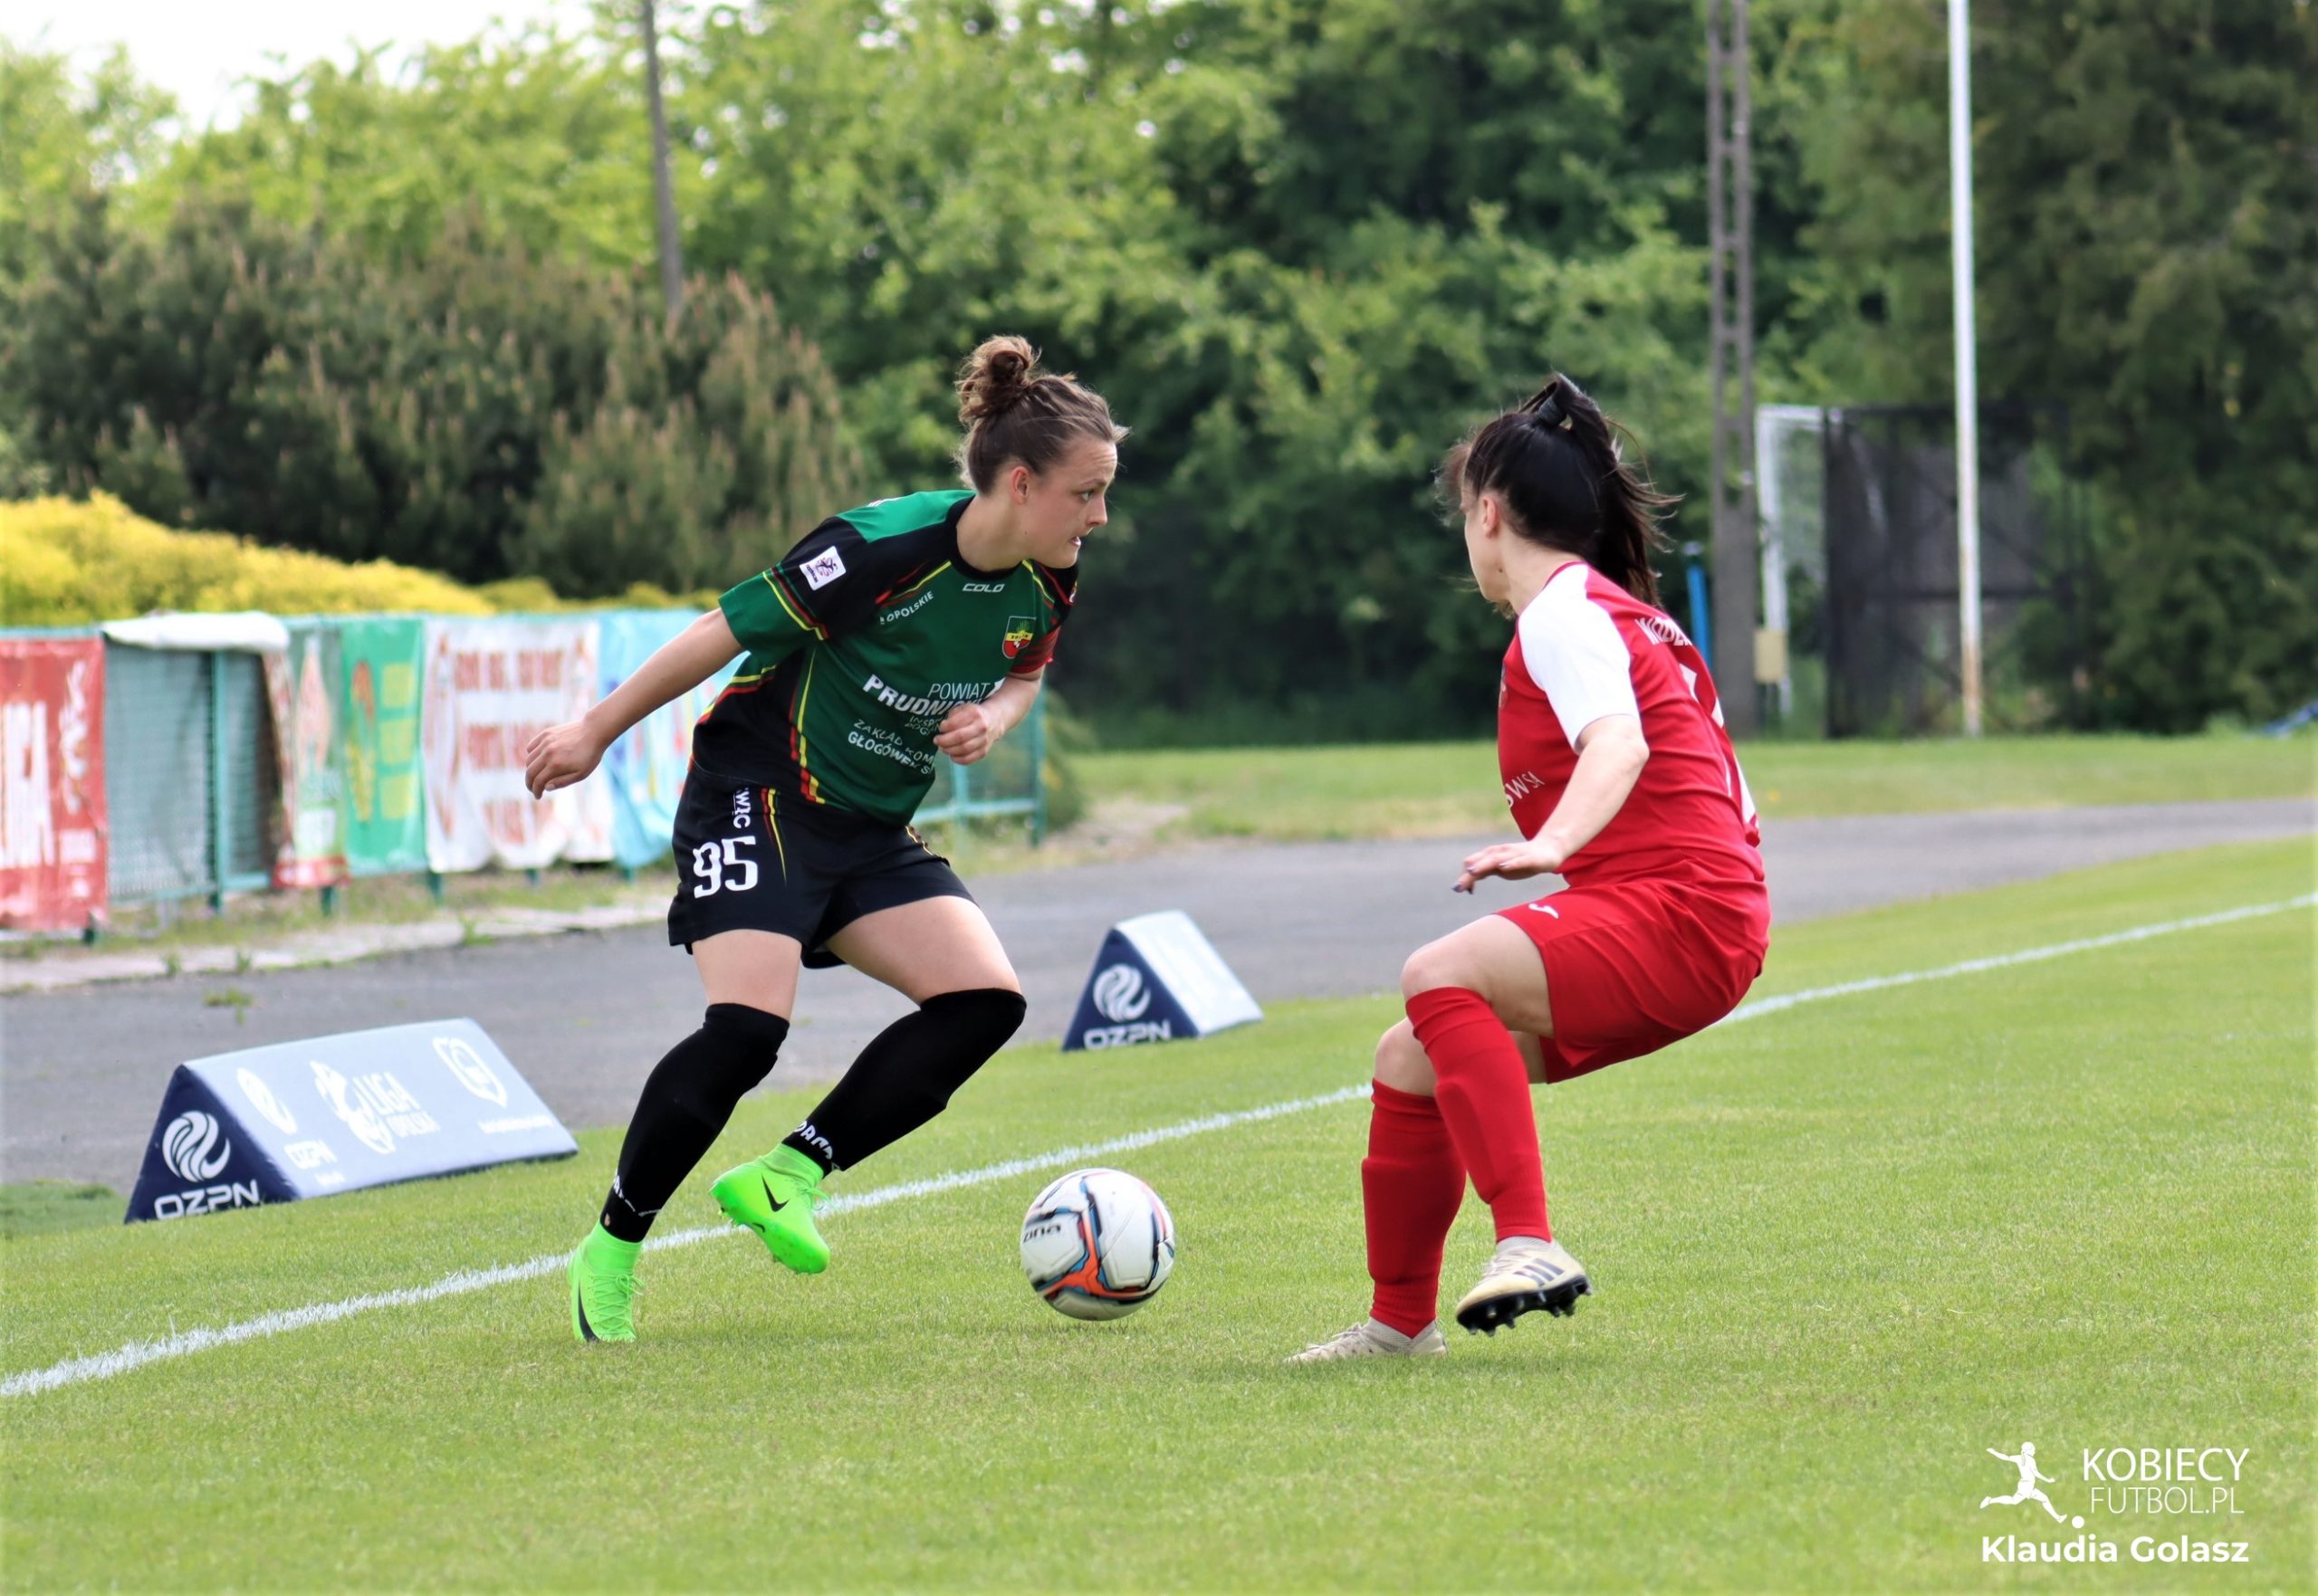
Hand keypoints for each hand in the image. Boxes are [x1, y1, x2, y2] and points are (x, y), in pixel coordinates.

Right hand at [523, 719, 608, 798]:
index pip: (538, 782)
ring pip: (529, 760)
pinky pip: (531, 747)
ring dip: (530, 770)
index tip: (538, 796)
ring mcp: (545, 742)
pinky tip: (538, 761)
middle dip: (529, 783)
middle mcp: (548, 753)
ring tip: (536, 776)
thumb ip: (563, 782)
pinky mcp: (546, 734)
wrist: (594, 731)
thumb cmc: (590, 755)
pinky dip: (531, 756)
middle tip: (533, 789)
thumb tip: (546, 787)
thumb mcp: (581, 773)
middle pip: (530, 772)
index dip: (536, 791)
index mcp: (556, 765)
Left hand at [934, 702, 1001, 764]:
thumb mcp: (964, 708)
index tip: (940, 728)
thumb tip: (943, 728)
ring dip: (949, 750)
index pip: (955, 723)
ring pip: (964, 749)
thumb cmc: (973, 714)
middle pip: (960, 737)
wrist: (994, 720)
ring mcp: (984, 740)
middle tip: (937, 740)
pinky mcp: (984, 751)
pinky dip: (957, 759)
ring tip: (943, 748)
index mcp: (974, 714)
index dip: (944, 727)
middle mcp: (981, 727)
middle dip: (944, 741)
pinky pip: (969, 759)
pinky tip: (952, 755)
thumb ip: (953, 715)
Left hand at [1453, 837, 1568, 893]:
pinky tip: (1503, 867)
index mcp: (1491, 855)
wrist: (1548, 849)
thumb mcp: (1500, 868)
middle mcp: (1500, 852)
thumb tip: (1467, 883)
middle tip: (1457, 888)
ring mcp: (1514, 854)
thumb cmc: (1521, 860)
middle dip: (1467, 874)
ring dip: (1483, 865)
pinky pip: (1518, 860)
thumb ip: (1485, 872)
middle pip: (1480, 861)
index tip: (1460, 891)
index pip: (1472, 863)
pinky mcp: (1529, 858)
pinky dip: (1510, 863)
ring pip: (1496, 858)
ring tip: (1472, 872)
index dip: (1464, 876)